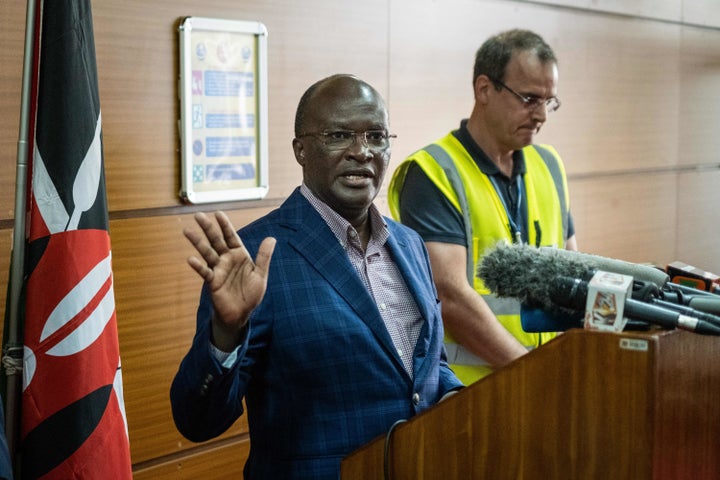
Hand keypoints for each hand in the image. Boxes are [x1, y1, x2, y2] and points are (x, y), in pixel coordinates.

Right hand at [184, 211, 275, 350]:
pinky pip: (205, 272)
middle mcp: (227, 259)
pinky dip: (198, 266)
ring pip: (207, 253)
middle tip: (198, 215)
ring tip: (187, 231)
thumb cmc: (251, 294)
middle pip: (216, 241)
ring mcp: (218, 269)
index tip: (218, 213)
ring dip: (198, 242)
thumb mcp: (261, 275)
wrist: (241, 314)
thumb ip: (264, 257)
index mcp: (239, 255)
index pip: (231, 237)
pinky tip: (191, 259)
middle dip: (208, 228)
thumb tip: (272, 238)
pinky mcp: (213, 282)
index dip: (225, 225)